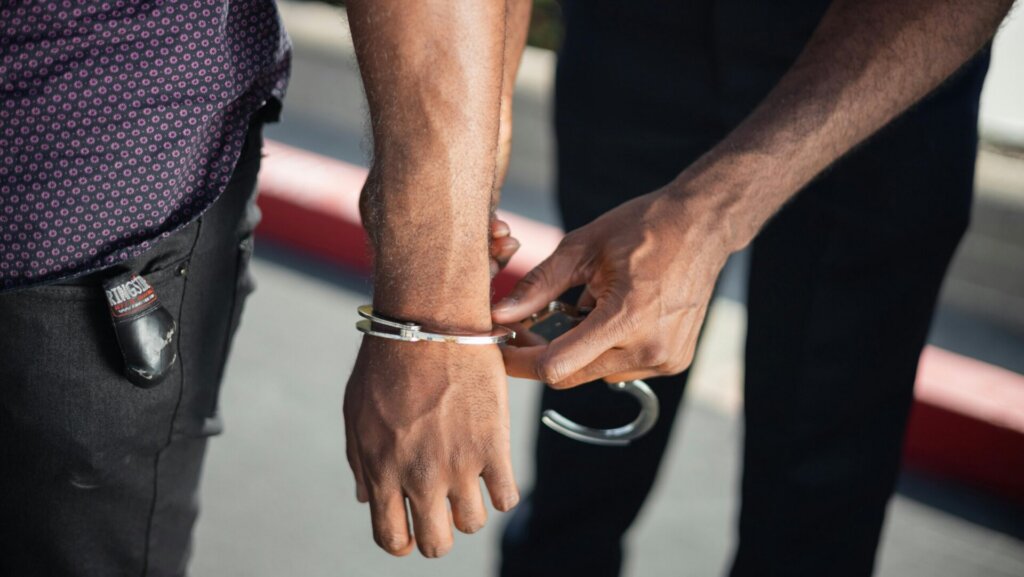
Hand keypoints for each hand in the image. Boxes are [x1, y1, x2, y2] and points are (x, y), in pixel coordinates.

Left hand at [343, 337, 518, 557]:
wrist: (430, 324)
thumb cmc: (387, 364)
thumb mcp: (357, 415)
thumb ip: (361, 463)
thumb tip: (365, 498)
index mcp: (381, 471)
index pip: (392, 538)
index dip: (404, 541)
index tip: (412, 531)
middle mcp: (420, 476)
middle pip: (435, 544)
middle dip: (438, 534)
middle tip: (443, 510)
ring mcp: (459, 464)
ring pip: (473, 523)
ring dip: (470, 508)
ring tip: (469, 479)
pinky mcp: (494, 445)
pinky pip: (507, 498)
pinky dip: (502, 491)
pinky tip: (494, 469)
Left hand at [492, 186, 731, 387]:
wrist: (702, 227)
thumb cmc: (643, 228)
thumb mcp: (583, 248)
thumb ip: (538, 285)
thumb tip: (500, 314)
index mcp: (625, 318)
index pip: (556, 365)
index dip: (519, 362)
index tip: (500, 348)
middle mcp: (649, 348)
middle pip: (571, 375)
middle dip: (542, 355)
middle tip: (527, 327)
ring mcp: (665, 359)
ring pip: (595, 373)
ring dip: (578, 350)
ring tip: (586, 308)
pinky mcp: (674, 362)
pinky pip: (622, 368)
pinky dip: (607, 349)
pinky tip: (617, 315)